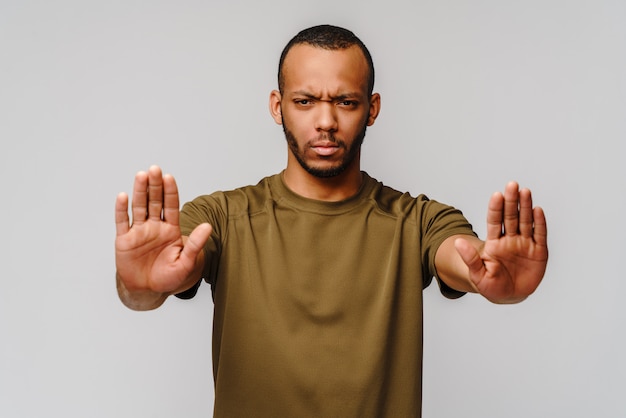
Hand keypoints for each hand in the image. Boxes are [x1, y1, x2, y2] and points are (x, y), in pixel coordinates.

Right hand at [115, 166, 211, 308]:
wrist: (148, 291)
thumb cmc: (169, 277)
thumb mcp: (186, 262)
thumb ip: (195, 244)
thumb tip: (208, 226)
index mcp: (170, 229)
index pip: (171, 206)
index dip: (170, 191)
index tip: (169, 177)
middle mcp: (155, 226)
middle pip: (154, 201)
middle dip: (155, 185)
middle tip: (154, 169)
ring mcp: (139, 231)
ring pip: (139, 207)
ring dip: (139, 191)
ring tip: (141, 175)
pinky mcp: (124, 240)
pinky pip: (122, 222)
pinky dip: (121, 209)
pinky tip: (123, 196)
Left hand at [454, 182, 547, 303]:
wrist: (509, 296)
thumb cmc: (491, 285)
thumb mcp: (478, 274)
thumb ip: (470, 259)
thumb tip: (458, 242)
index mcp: (494, 243)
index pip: (494, 221)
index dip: (496, 208)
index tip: (497, 195)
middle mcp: (510, 239)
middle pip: (511, 217)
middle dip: (511, 201)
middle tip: (512, 185)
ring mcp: (525, 244)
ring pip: (526, 222)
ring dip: (526, 207)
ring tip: (525, 191)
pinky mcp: (539, 252)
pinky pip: (539, 235)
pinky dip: (539, 223)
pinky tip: (537, 210)